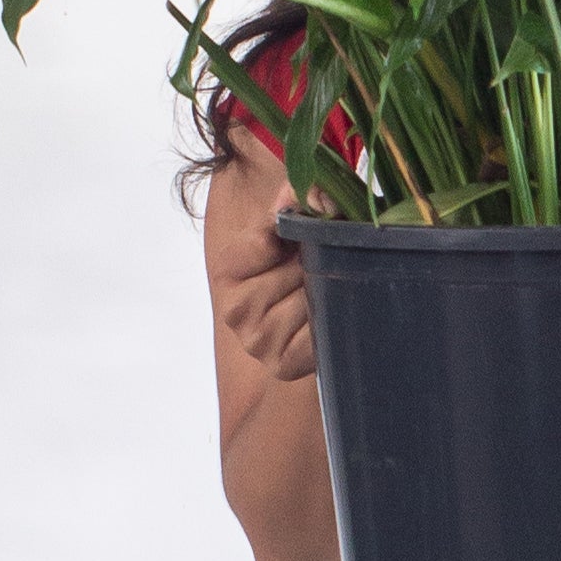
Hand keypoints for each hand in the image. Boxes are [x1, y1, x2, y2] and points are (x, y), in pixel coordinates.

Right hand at [204, 142, 320, 380]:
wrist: (319, 316)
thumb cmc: (302, 262)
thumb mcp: (295, 223)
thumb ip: (299, 196)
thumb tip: (319, 196)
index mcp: (227, 270)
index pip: (265, 242)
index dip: (297, 235)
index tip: (305, 237)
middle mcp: (234, 310)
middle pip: (296, 271)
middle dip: (319, 262)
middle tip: (323, 266)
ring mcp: (257, 342)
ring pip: (311, 300)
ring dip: (330, 290)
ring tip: (326, 289)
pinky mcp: (284, 365)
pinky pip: (320, 333)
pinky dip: (333, 320)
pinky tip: (329, 315)